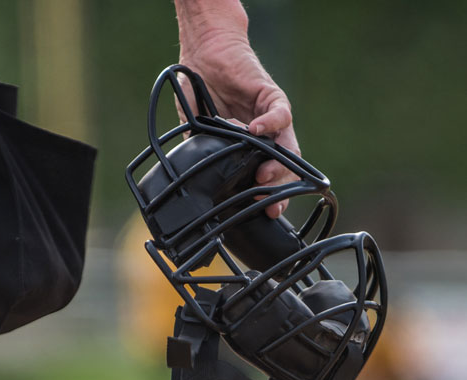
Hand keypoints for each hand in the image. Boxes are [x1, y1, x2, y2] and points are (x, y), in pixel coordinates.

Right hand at [176, 6, 299, 216]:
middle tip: (267, 202)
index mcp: (250, 151)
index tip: (264, 214)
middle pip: (285, 168)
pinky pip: (280, 114)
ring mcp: (271, 117)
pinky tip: (255, 131)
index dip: (270, 198)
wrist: (201, 57)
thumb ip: (205, 157)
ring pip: (288, 147)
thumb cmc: (200, 96)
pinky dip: (270, 124)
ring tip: (264, 174)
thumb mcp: (199, 137)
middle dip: (279, 189)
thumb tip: (199, 182)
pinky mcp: (271, 96)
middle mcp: (266, 137)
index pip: (269, 180)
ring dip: (279, 164)